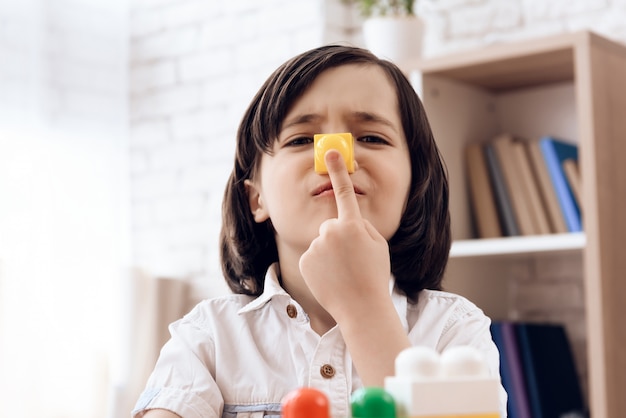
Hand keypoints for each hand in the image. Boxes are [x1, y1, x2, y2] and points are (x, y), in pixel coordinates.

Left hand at [299, 149, 390, 320]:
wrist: (361, 307)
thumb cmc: (374, 276)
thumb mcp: (378, 245)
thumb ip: (361, 226)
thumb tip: (346, 220)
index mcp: (353, 225)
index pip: (344, 191)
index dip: (337, 170)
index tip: (330, 151)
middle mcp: (331, 231)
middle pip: (332, 226)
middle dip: (340, 238)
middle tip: (352, 260)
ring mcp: (316, 246)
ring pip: (322, 242)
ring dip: (330, 253)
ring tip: (343, 271)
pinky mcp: (305, 260)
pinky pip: (312, 256)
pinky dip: (320, 265)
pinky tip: (331, 278)